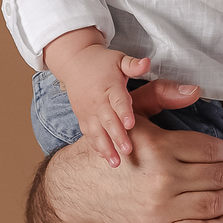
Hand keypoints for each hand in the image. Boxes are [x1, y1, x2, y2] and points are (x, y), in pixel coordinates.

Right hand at [33, 79, 222, 222]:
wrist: (78, 187)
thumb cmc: (111, 148)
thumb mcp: (132, 114)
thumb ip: (162, 96)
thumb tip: (195, 90)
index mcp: (158, 147)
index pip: (210, 150)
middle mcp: (162, 179)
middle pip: (217, 176)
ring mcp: (160, 208)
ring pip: (214, 203)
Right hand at [44, 28, 151, 165]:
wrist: (75, 63)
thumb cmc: (103, 63)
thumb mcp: (119, 59)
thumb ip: (133, 65)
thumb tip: (147, 62)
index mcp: (109, 85)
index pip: (117, 99)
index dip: (123, 111)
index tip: (130, 124)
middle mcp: (98, 100)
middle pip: (108, 120)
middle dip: (117, 136)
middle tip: (127, 150)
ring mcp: (88, 111)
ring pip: (96, 131)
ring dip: (105, 147)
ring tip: (115, 163)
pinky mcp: (82, 118)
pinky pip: (88, 134)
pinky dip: (95, 146)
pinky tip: (104, 158)